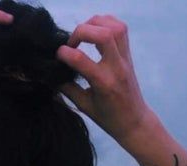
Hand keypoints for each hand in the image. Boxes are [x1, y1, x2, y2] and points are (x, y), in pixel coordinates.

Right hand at [56, 15, 149, 143]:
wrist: (134, 121)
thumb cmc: (108, 118)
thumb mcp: (84, 106)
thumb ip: (67, 88)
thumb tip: (52, 75)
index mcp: (103, 84)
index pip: (81, 59)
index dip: (64, 53)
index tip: (58, 56)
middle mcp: (116, 68)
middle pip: (102, 35)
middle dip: (81, 31)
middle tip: (72, 43)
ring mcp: (125, 59)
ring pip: (114, 27)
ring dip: (94, 23)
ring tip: (83, 34)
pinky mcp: (128, 54)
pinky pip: (121, 28)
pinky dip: (106, 23)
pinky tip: (95, 31)